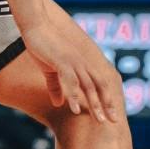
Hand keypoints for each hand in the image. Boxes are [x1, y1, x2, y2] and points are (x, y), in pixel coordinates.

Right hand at [20, 0, 123, 122]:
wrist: (35, 26)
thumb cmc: (43, 46)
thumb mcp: (49, 71)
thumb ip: (56, 87)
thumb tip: (58, 104)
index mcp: (81, 64)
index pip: (99, 83)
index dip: (107, 98)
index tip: (112, 115)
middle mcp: (81, 63)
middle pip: (99, 86)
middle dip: (107, 104)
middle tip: (114, 121)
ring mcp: (73, 61)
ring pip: (88, 85)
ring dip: (94, 103)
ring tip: (100, 120)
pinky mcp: (61, 60)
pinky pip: (70, 80)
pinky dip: (73, 95)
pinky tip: (74, 109)